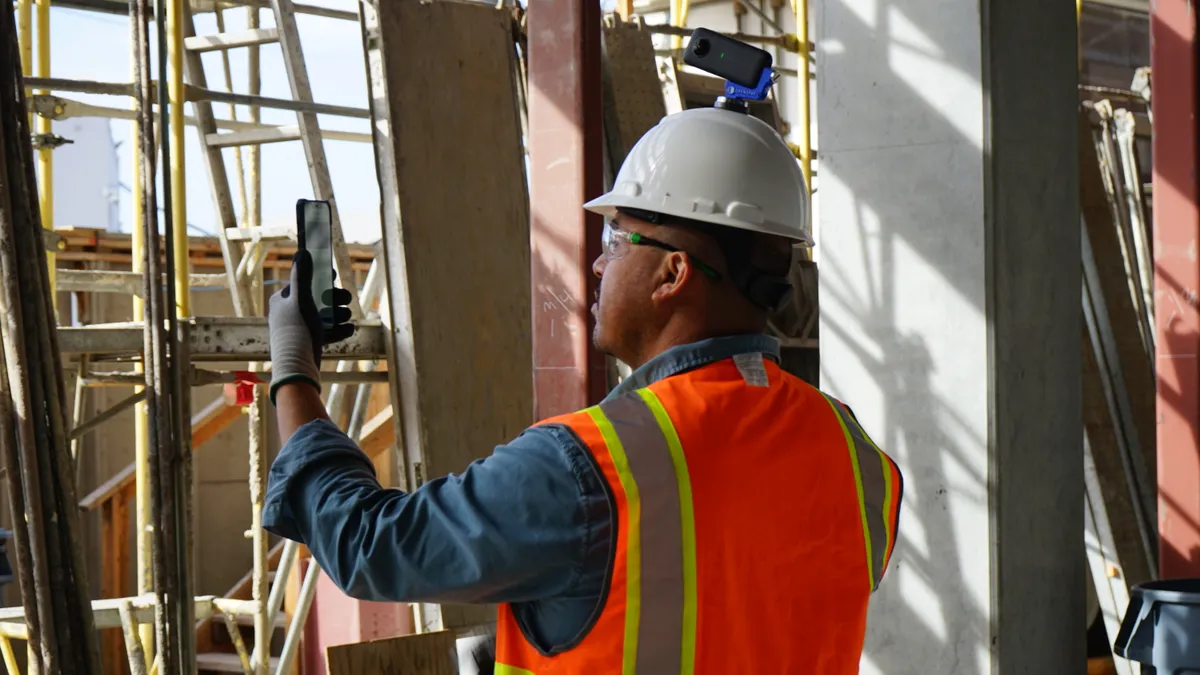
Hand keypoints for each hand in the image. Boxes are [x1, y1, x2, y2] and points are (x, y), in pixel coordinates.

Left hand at [267, 250, 354, 404]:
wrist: (296, 370)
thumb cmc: (296, 332)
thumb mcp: (302, 300)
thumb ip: (304, 276)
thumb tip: (303, 252)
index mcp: (282, 301)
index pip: (302, 282)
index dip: (319, 278)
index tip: (333, 275)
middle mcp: (288, 313)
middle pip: (316, 299)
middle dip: (334, 299)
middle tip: (347, 299)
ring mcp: (298, 330)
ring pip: (323, 316)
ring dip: (338, 315)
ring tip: (348, 318)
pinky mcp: (308, 344)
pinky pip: (325, 332)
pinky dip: (337, 330)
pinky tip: (349, 330)